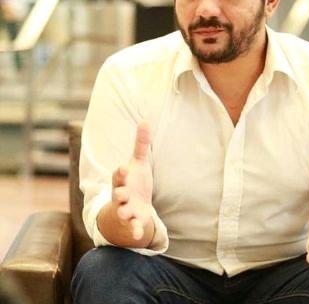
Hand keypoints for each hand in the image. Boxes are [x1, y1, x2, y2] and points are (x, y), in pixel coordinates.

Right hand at [111, 121, 152, 240]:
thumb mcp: (138, 162)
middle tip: (121, 192)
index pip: (118, 175)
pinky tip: (139, 235)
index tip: (124, 168)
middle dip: (119, 193)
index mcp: (122, 180)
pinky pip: (133, 226)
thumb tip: (145, 119)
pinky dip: (135, 230)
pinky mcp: (133, 220)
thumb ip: (141, 144)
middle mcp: (121, 194)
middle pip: (118, 193)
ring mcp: (126, 208)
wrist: (129, 206)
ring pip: (123, 211)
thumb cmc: (133, 181)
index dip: (120, 172)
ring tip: (126, 212)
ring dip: (124, 211)